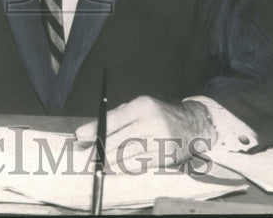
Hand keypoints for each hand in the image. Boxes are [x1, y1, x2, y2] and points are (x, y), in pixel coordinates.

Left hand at [74, 96, 214, 169]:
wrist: (192, 125)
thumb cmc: (157, 115)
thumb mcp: (138, 108)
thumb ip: (114, 118)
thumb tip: (88, 132)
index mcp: (142, 105)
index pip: (112, 120)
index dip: (94, 130)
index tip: (80, 137)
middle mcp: (151, 121)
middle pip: (117, 140)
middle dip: (100, 149)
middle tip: (90, 155)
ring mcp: (161, 140)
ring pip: (127, 155)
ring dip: (111, 161)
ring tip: (102, 163)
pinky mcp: (166, 156)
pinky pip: (140, 165)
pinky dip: (126, 167)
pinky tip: (118, 167)